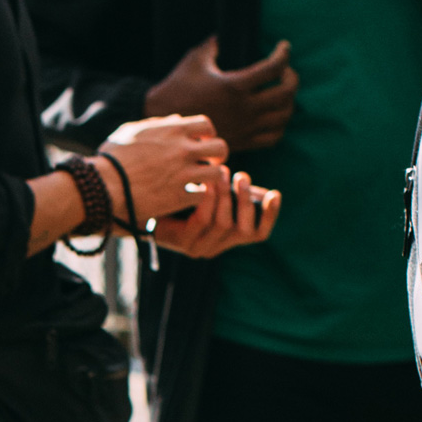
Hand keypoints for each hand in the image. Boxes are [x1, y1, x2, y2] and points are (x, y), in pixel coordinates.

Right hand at [97, 112, 227, 219]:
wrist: (102, 186)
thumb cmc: (111, 158)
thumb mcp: (131, 131)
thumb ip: (157, 124)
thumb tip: (175, 120)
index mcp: (173, 130)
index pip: (206, 125)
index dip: (206, 135)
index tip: (200, 144)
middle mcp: (182, 150)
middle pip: (220, 148)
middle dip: (216, 156)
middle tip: (207, 164)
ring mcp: (183, 175)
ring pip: (216, 173)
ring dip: (210, 178)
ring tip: (199, 182)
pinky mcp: (179, 198)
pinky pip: (202, 195)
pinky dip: (196, 197)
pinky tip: (187, 197)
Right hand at [144, 35, 297, 150]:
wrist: (166, 124)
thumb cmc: (177, 89)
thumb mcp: (194, 60)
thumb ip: (213, 45)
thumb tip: (222, 36)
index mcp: (233, 85)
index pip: (274, 67)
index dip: (284, 53)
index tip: (284, 47)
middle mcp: (243, 108)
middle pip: (286, 92)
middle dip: (292, 78)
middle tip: (286, 71)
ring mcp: (244, 127)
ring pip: (283, 116)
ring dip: (289, 101)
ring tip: (281, 92)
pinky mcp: (242, 142)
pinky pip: (273, 137)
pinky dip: (280, 125)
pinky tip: (273, 115)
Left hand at [150, 168, 280, 259]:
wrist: (147, 206)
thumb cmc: (184, 198)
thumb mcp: (217, 197)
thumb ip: (239, 196)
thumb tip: (271, 194)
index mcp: (229, 238)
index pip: (259, 234)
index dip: (270, 215)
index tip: (275, 194)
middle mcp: (217, 247)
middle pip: (243, 229)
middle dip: (244, 200)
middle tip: (241, 177)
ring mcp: (200, 248)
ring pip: (224, 224)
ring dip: (226, 197)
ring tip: (223, 173)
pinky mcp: (184, 243)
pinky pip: (202, 221)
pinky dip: (208, 201)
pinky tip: (206, 184)